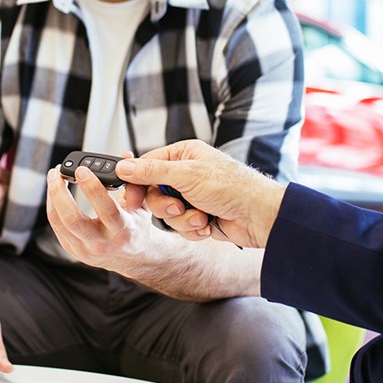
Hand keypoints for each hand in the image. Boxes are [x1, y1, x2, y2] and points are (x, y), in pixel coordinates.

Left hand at [44, 165, 156, 271]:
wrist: (134, 257)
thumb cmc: (137, 226)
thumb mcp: (142, 205)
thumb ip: (133, 181)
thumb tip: (125, 157)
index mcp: (124, 230)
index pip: (106, 210)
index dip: (92, 188)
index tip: (82, 170)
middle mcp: (103, 243)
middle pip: (73, 219)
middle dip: (60, 193)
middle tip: (57, 172)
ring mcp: (86, 250)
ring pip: (59, 222)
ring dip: (53, 196)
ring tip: (54, 177)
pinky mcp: (74, 251)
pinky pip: (57, 226)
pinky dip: (53, 206)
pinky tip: (55, 192)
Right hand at [114, 140, 285, 247]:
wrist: (258, 217)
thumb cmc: (231, 187)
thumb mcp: (186, 175)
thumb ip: (151, 171)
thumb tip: (124, 167)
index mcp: (184, 155)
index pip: (147, 165)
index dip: (137, 182)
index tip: (131, 198)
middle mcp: (187, 173)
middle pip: (153, 192)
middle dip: (165, 205)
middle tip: (178, 207)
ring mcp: (192, 195)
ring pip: (166, 212)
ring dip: (182, 218)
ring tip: (200, 216)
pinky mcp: (199, 215)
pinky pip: (180, 225)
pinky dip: (192, 228)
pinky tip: (208, 223)